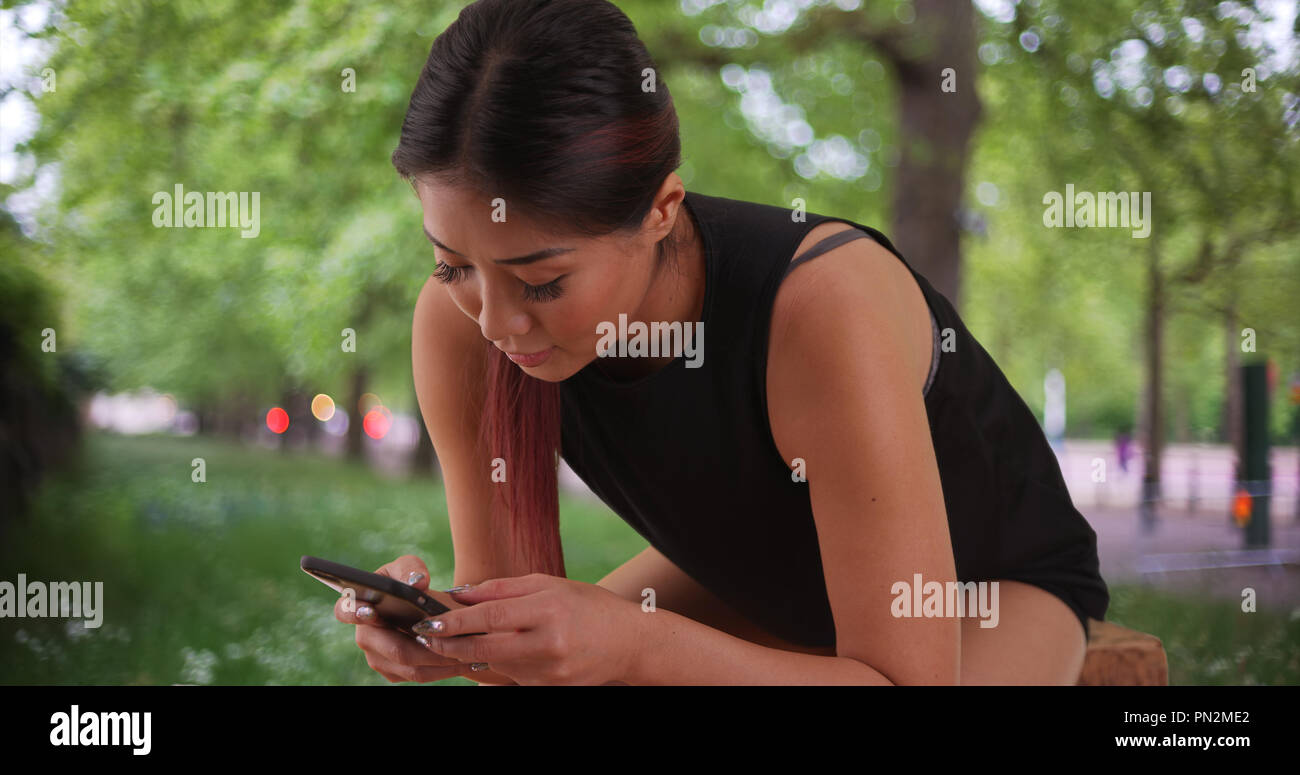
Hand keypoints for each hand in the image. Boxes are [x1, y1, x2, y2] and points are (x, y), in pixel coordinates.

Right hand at [332, 554, 508, 683]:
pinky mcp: (393, 672)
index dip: (354, 612)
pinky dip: (443, 670)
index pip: (345, 610)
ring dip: (442, 662)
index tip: (370, 611)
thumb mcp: (410, 569)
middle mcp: (366, 636)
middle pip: (396, 650)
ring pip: (411, 668)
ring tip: (468, 654)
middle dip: (428, 648)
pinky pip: (419, 676)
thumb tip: (417, 583)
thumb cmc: (411, 583)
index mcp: (359, 606)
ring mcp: (378, 657)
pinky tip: (463, 661)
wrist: (425, 608)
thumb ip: (411, 569)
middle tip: (455, 642)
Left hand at [411, 573, 644, 685]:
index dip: (455, 621)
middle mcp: (548, 643)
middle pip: (485, 649)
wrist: (628, 643)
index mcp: (548, 610)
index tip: (428, 621)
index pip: (491, 616)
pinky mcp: (549, 688)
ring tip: (457, 640)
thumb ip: (503, 589)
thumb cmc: (587, 606)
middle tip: (425, 637)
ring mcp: (549, 671)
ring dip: (474, 654)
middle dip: (450, 644)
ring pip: (495, 664)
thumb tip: (461, 594)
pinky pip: (513, 675)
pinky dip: (501, 663)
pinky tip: (502, 650)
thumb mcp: (549, 585)